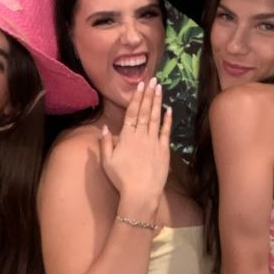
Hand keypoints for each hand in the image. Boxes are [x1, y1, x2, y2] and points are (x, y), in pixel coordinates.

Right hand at [99, 79, 171, 214]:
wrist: (141, 193)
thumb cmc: (121, 179)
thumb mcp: (107, 162)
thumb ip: (106, 143)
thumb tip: (104, 128)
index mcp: (126, 137)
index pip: (131, 113)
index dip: (136, 98)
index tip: (139, 86)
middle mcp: (141, 136)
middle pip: (145, 111)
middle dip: (148, 95)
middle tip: (153, 80)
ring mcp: (154, 142)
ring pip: (155, 118)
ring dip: (157, 102)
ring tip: (160, 88)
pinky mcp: (164, 151)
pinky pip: (166, 132)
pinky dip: (167, 120)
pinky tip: (169, 110)